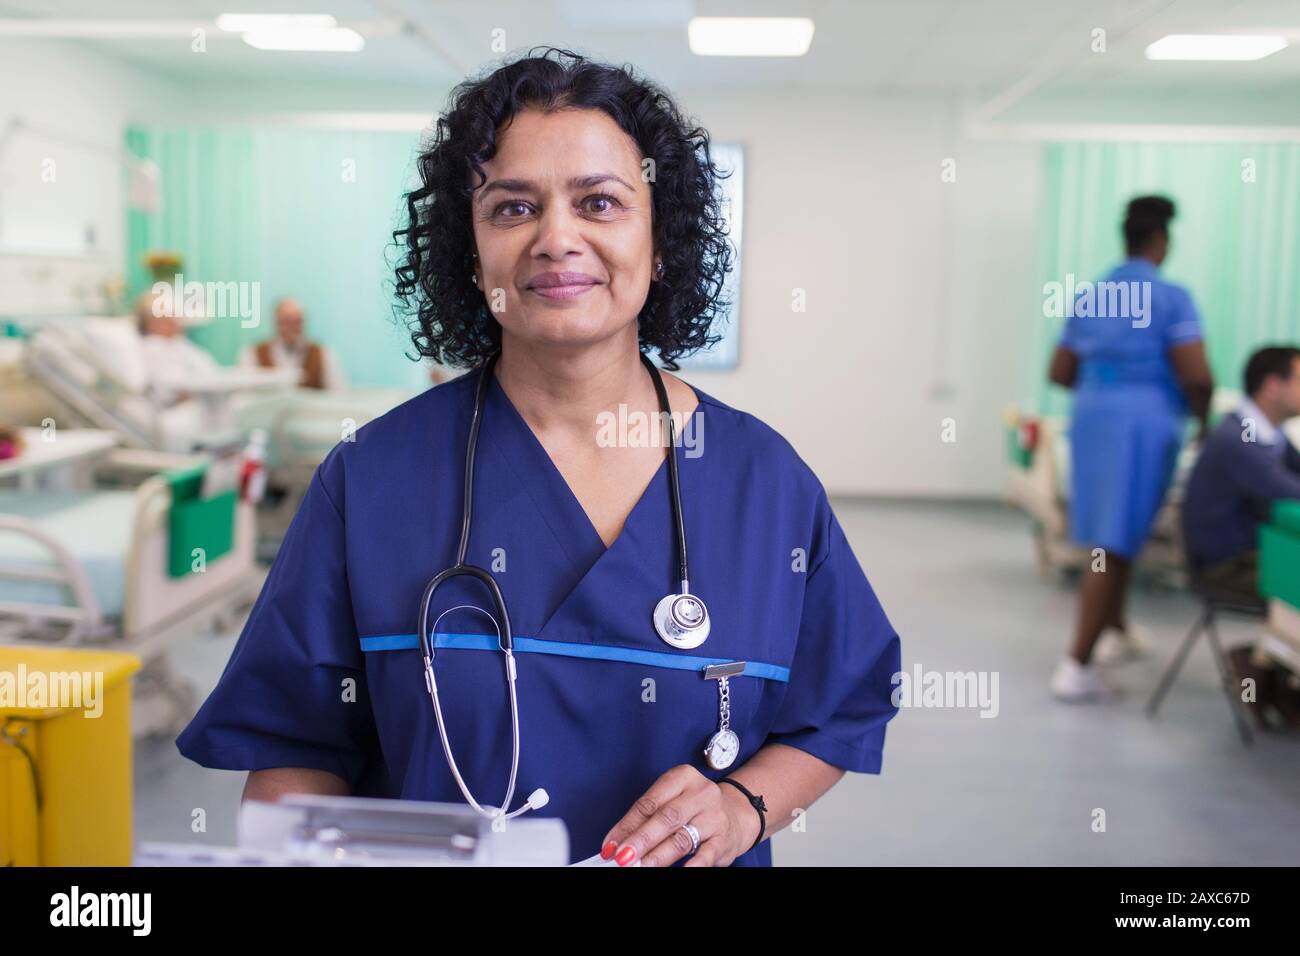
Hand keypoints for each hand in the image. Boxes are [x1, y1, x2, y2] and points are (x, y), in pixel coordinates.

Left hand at [600, 765, 758, 867]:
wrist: (736, 813)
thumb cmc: (693, 808)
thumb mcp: (671, 802)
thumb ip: (645, 820)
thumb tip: (615, 844)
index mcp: (681, 777)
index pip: (648, 803)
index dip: (627, 825)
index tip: (610, 845)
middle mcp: (700, 793)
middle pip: (665, 818)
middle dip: (640, 840)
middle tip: (622, 857)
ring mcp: (714, 816)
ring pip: (682, 837)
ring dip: (658, 856)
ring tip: (640, 866)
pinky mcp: (724, 838)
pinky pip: (707, 853)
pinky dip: (694, 864)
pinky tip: (682, 870)